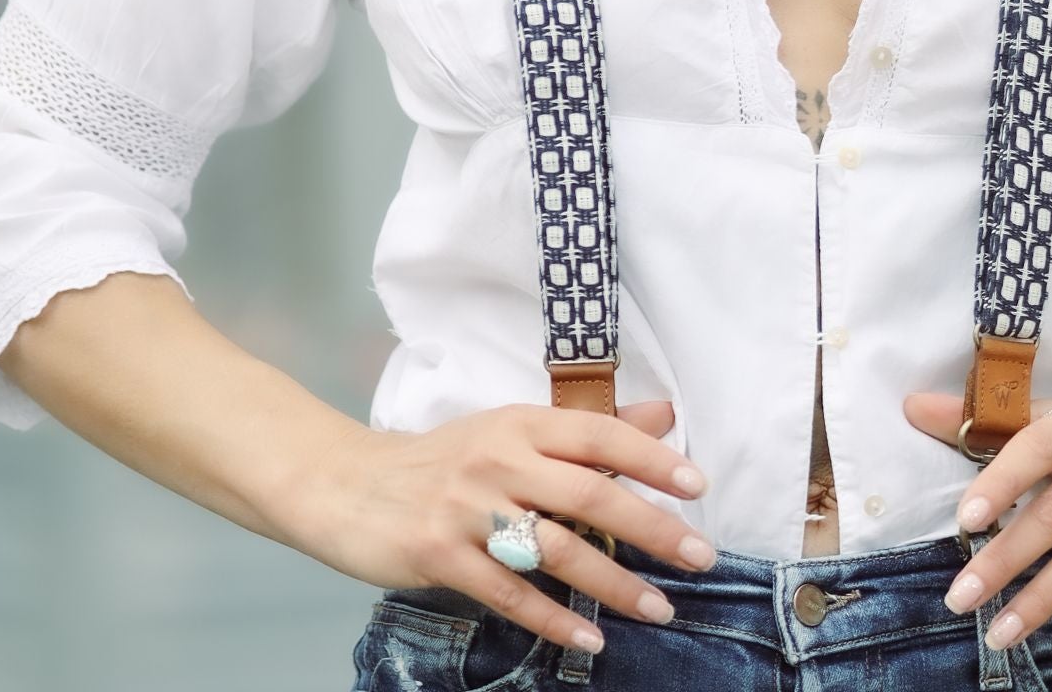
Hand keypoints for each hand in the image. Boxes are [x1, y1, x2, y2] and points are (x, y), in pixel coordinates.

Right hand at [291, 398, 716, 653]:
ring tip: (660, 606)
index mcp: (521, 422)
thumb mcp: (513, 431)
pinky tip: (591, 637)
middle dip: (651, 526)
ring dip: (614, 582)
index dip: (649, 457)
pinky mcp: (441, 556)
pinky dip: (555, 618)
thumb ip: (588, 431)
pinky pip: (510, 594)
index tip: (697, 484)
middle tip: (701, 555)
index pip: (598, 432)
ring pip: (556, 549)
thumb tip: (666, 415)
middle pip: (588, 493)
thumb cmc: (445, 460)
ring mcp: (468, 510)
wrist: (350, 486)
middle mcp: (499, 460)